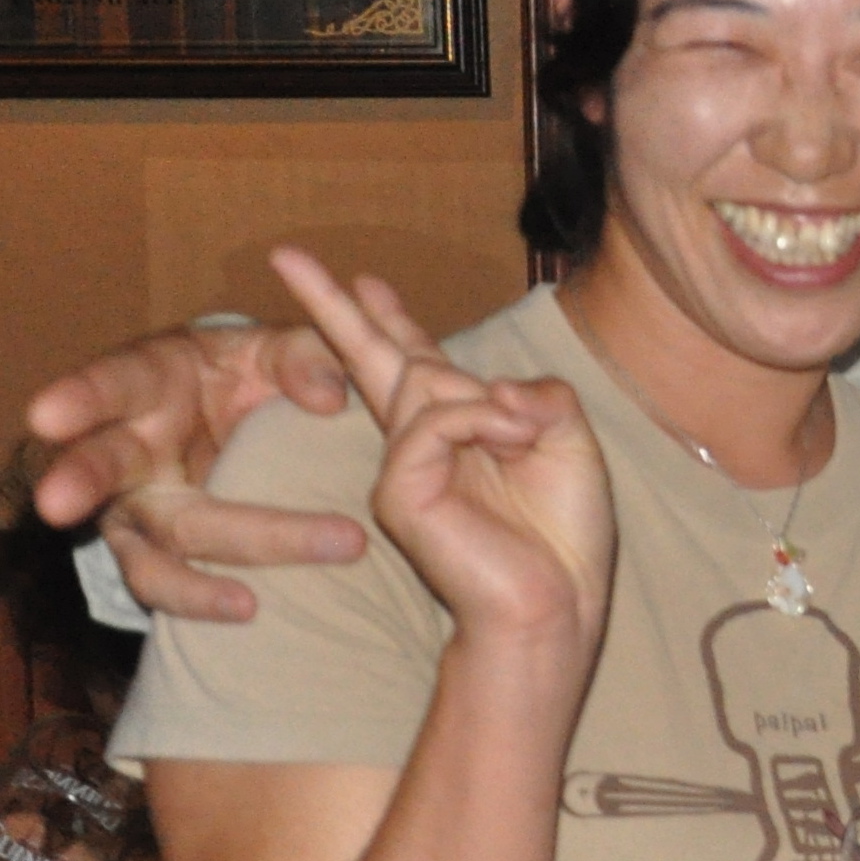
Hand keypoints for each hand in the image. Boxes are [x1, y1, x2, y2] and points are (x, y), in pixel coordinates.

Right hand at [26, 314, 359, 621]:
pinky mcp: (160, 553)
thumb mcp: (275, 352)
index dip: (77, 399)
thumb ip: (303, 359)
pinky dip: (207, 600)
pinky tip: (252, 611)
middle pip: (98, 469)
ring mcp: (138, 510)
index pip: (106, 385)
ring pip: (147, 550)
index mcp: (145, 385)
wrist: (250, 423)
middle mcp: (127, 451)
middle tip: (56, 504)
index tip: (48, 415)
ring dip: (185, 580)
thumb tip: (330, 397)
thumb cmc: (250, 376)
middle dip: (78, 482)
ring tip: (242, 604)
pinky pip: (173, 586)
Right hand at [273, 248, 609, 655]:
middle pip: (374, 358)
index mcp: (460, 431)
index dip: (390, 321)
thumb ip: (539, 395)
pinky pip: (434, 421)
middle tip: (287, 256)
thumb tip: (495, 386)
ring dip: (488, 400)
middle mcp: (422, 444)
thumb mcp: (570, 443)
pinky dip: (481, 420)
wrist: (556, 604)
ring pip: (426, 384)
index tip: (366, 281)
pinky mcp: (399, 492)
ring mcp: (404, 467)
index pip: (416, 362)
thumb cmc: (564, 535)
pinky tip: (512, 439)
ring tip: (525, 436)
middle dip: (337, 307)